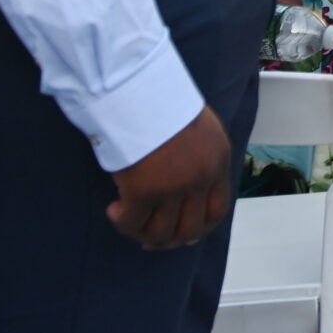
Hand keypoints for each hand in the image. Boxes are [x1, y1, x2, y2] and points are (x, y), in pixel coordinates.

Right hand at [107, 107, 233, 249]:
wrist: (141, 91)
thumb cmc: (164, 104)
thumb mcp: (200, 128)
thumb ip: (200, 159)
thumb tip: (188, 191)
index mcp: (217, 162)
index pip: (217, 211)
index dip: (199, 229)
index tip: (183, 234)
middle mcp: (200, 179)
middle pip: (189, 230)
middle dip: (169, 240)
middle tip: (150, 238)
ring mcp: (173, 188)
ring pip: (160, 233)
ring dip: (142, 234)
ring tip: (129, 220)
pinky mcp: (143, 191)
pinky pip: (133, 222)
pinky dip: (123, 222)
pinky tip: (115, 209)